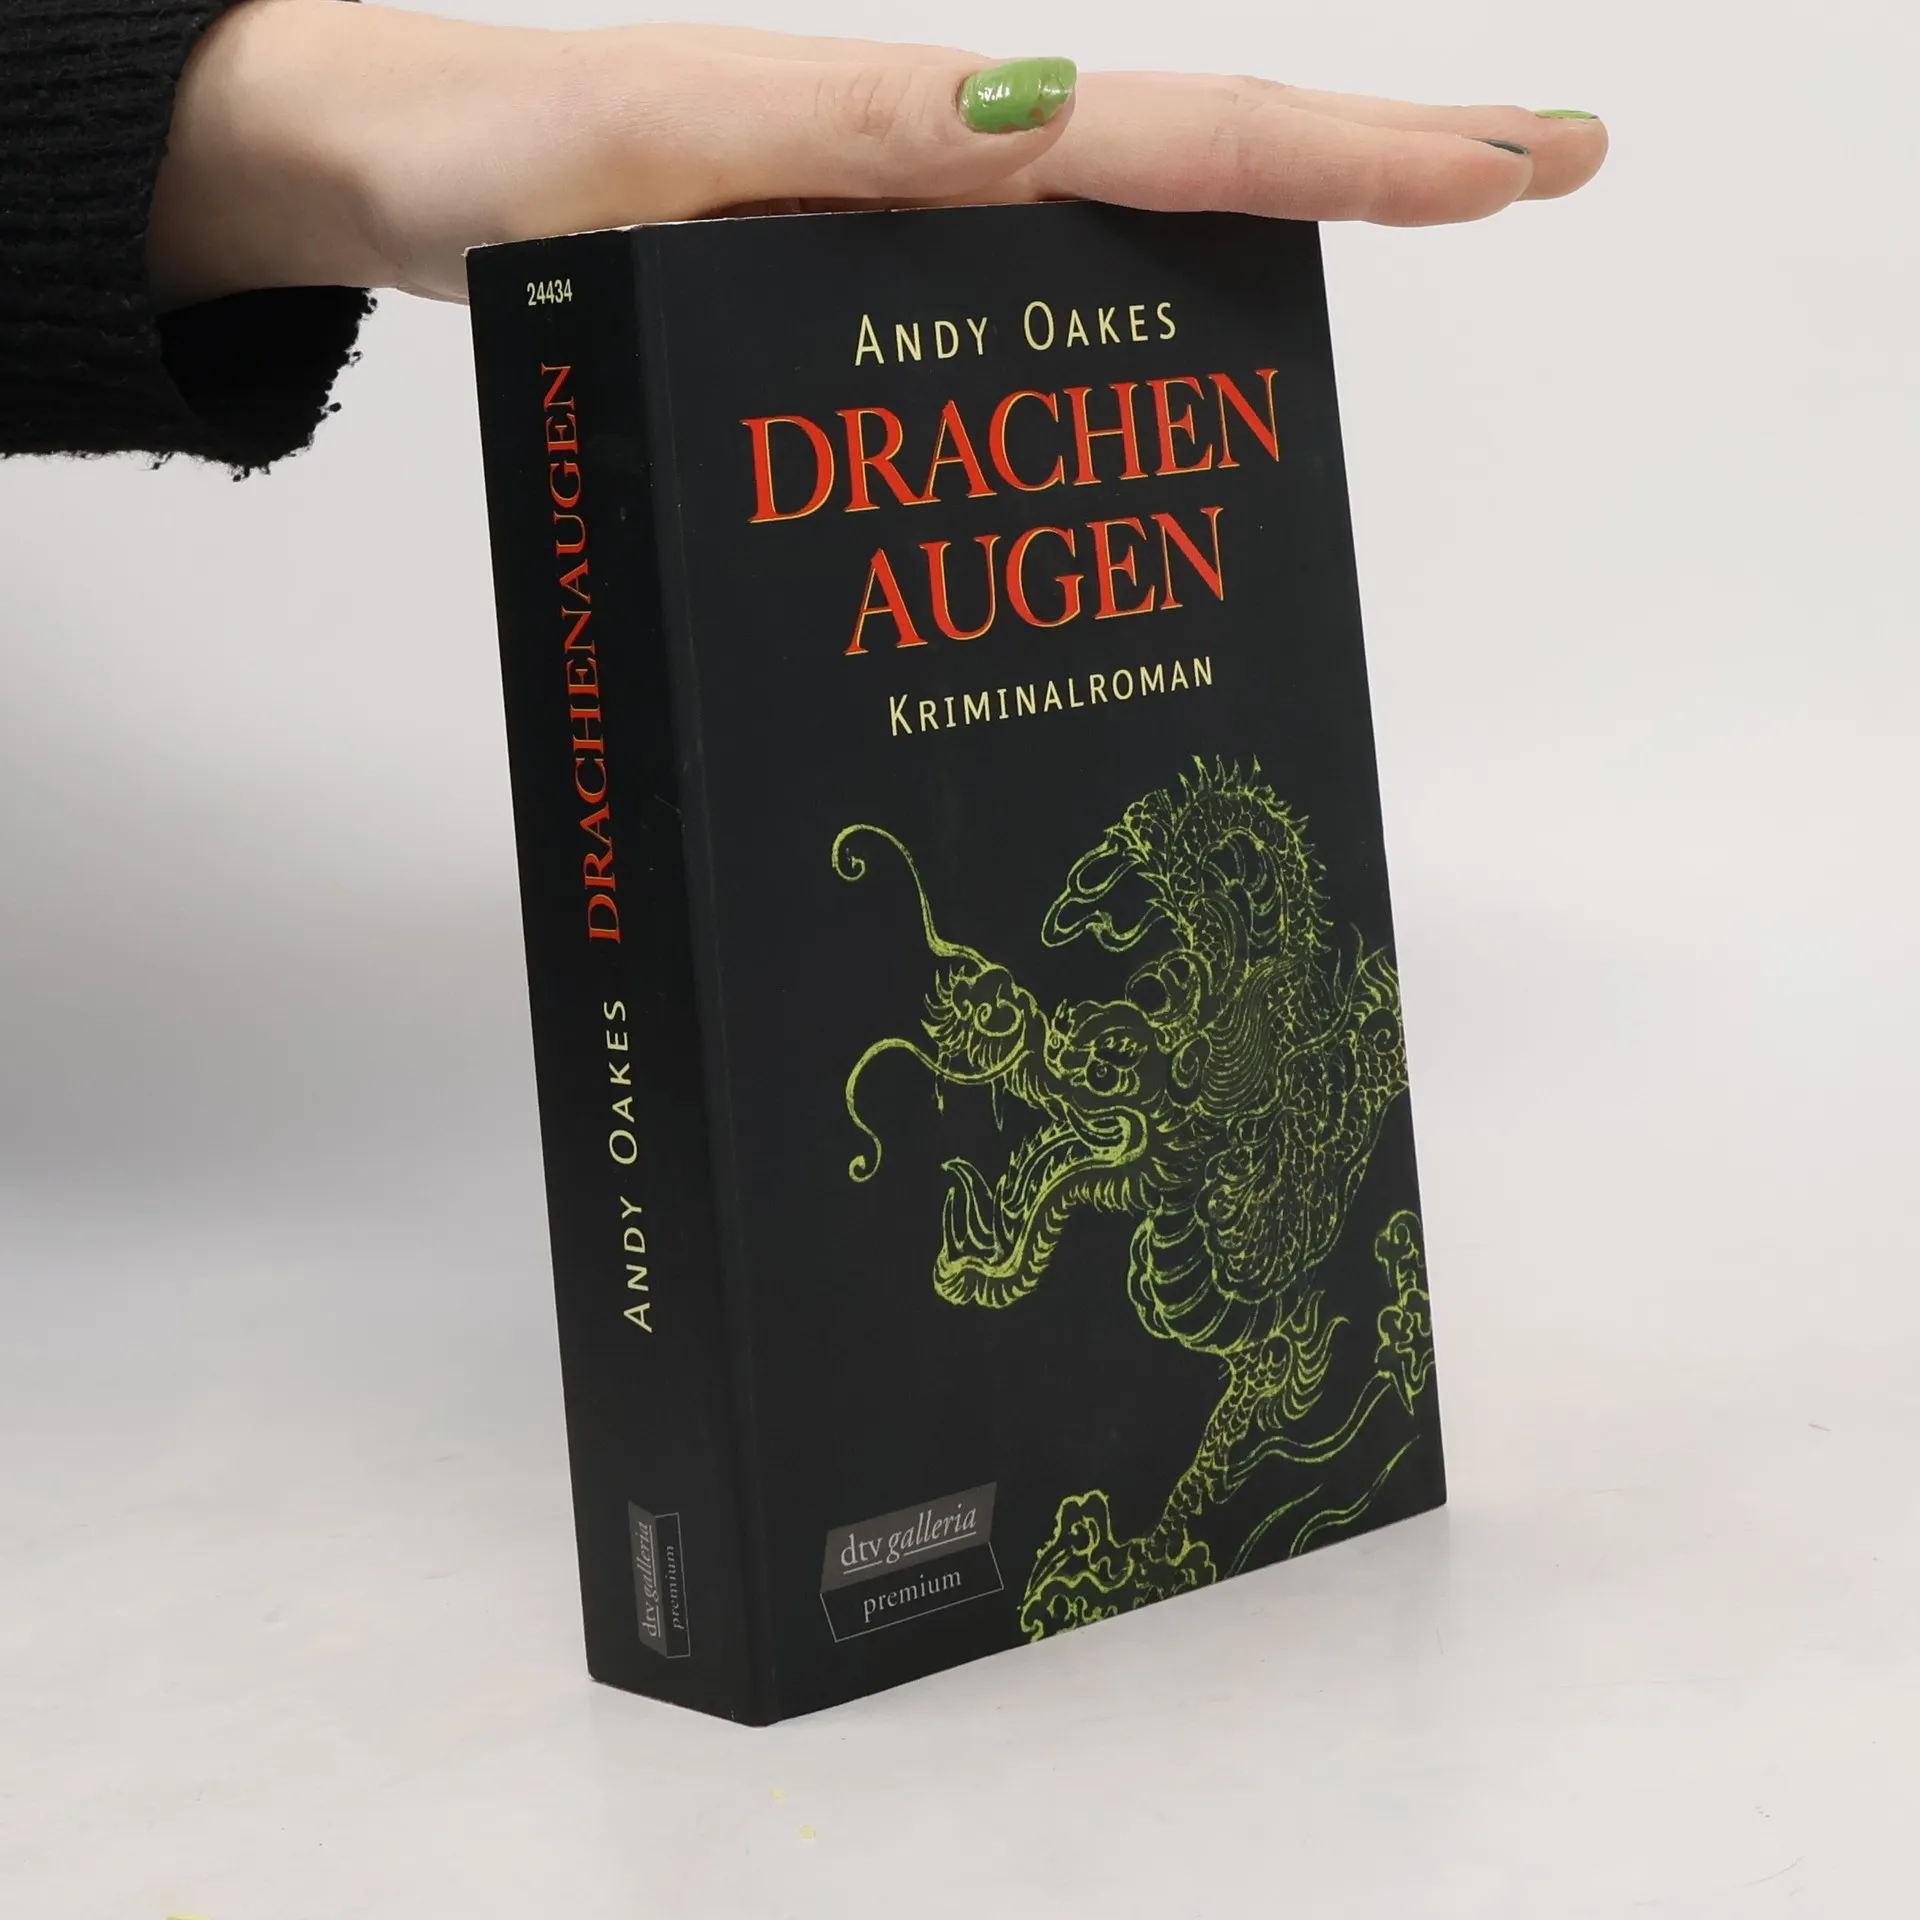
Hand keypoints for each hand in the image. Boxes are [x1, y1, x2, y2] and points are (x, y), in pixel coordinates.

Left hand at [148, 3, 1607, 307]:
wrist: (389, 171)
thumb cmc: (498, 167)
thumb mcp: (664, 145)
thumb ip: (848, 143)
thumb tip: (1044, 126)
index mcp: (917, 129)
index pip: (1177, 134)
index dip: (1352, 154)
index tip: (1513, 161)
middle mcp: (936, 166)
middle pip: (1191, 159)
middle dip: (1369, 166)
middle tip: (1527, 177)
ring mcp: (903, 221)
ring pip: (1121, 229)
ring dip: (1266, 248)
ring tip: (1398, 270)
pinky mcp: (852, 267)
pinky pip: (1020, 291)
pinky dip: (1118, 325)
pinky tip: (1144, 395)